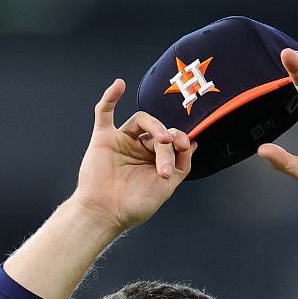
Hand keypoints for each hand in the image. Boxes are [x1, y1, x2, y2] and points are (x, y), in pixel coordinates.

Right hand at [71, 79, 193, 233]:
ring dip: (156, 126)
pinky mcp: (103, 138)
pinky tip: (119, 85)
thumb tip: (193, 144)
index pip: (172, 140)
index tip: (186, 147)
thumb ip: (181, 165)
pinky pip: (105, 112)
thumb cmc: (134, 205)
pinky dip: (111, 97)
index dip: (181, 140)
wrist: (106, 213)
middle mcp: (139, 148)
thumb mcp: (167, 187)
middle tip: (167, 163)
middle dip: (168, 145)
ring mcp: (122, 141)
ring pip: (142, 120)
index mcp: (155, 159)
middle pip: (159, 132)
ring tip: (163, 140)